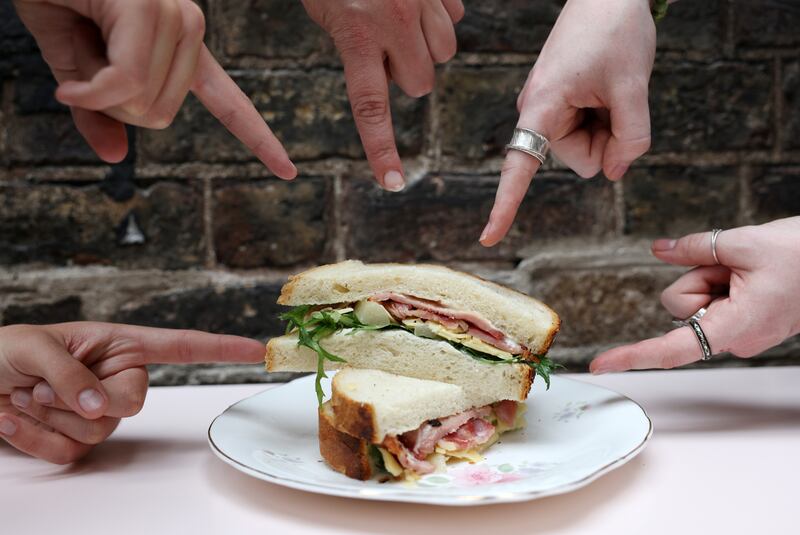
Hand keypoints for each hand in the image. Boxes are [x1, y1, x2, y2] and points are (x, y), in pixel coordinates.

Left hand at [0, 322, 264, 463]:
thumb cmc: (3, 352)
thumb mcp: (33, 347)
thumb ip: (73, 374)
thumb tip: (101, 407)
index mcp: (117, 345)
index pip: (180, 346)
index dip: (219, 348)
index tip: (254, 348)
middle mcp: (116, 378)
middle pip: (135, 400)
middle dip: (90, 397)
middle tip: (46, 384)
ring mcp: (99, 413)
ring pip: (99, 430)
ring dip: (52, 414)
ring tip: (27, 393)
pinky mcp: (76, 441)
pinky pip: (69, 452)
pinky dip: (35, 436)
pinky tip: (16, 416)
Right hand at [12, 0, 295, 177]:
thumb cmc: (54, 2)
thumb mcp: (75, 70)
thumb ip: (99, 113)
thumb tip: (116, 157)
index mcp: (182, 47)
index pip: (231, 102)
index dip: (259, 138)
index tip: (287, 170)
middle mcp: (188, 29)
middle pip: (161, 116)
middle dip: (112, 107)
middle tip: (86, 66)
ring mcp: (173, 16)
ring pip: (143, 103)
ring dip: (95, 91)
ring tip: (81, 42)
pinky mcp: (147, 8)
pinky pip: (128, 83)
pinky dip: (91, 92)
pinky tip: (70, 84)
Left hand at [302, 0, 463, 190]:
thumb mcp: (326, 8)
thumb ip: (353, 45)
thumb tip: (383, 75)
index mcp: (356, 33)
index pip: (371, 107)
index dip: (381, 149)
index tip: (392, 183)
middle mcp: (394, 20)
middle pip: (420, 83)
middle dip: (406, 74)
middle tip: (382, 43)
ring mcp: (422, 2)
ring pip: (445, 53)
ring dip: (426, 46)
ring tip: (399, 19)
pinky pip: (457, 18)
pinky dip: (441, 16)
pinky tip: (416, 1)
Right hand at [480, 0, 654, 245]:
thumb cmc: (615, 29)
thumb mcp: (634, 86)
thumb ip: (631, 137)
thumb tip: (616, 172)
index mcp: (542, 105)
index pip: (518, 167)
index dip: (505, 205)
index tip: (488, 238)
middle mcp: (538, 111)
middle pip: (578, 160)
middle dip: (607, 142)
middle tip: (620, 100)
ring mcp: (550, 107)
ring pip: (586, 148)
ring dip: (609, 128)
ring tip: (614, 89)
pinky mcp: (562, 103)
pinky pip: (587, 130)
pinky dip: (607, 118)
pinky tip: (610, 89)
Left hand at [590, 217, 799, 372]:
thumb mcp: (743, 243)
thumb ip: (693, 247)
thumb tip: (657, 249)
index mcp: (736, 327)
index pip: (672, 347)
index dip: (632, 355)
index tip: (600, 365)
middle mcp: (735, 338)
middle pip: (679, 306)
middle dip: (696, 278)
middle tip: (735, 266)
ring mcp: (739, 332)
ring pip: (693, 299)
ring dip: (711, 277)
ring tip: (749, 270)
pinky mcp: (742, 321)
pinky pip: (711, 298)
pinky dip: (721, 281)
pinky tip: (750, 275)